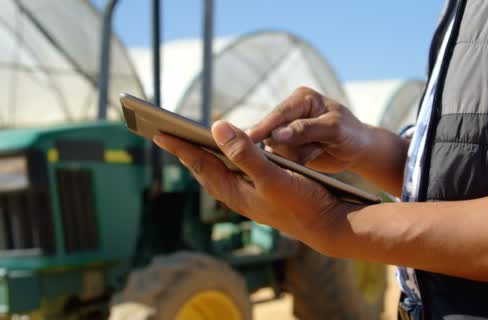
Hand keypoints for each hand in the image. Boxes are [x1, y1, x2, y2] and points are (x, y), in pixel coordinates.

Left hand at [153, 121, 360, 253]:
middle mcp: (238, 195)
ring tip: (193, 140)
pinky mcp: (263, 193)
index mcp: (235, 192)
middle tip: (169, 134)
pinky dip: (227, 159)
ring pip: (220, 172)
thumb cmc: (303, 202)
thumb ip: (245, 153)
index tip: (159, 133)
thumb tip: (217, 129)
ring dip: (206, 155)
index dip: (179, 147)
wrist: (328, 225)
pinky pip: (236, 174)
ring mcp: (250, 196)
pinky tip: (231, 152)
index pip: (200, 165)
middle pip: (205, 169)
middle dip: (187, 151)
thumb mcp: (273, 176)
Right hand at [247, 87, 371, 172]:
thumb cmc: (352, 134)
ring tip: (318, 149)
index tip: (248, 139)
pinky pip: (282, 158)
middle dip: (288, 146)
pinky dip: (296, 161)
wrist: (360, 150)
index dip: (263, 127)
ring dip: (296, 154)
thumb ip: (306, 130)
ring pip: (275, 147)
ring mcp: (288, 131)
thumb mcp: (334, 130)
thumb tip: (277, 134)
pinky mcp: (289, 147)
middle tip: (314, 148)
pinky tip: (313, 155)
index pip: (278, 114)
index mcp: (301, 99)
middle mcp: (291, 112)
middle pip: (271, 132)